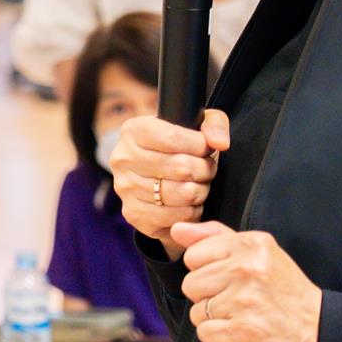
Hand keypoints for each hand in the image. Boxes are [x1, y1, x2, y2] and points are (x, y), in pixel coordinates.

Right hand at [111, 110, 229, 257]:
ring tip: (197, 185)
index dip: (199, 146)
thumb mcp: (196, 124)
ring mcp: (125, 188)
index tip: (206, 149)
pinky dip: (191, 213)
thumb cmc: (177, 146)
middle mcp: (123, 159)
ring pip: (182, 194)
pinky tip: (188, 203)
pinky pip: (176, 218)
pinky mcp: (132, 214)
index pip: (171, 138)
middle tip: (205, 170)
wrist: (154, 171)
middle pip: (181, 167)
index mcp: (133, 131)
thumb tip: (219, 142)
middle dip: (204, 170)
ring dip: (200, 192)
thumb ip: (214, 124)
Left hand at [171, 221, 321, 341]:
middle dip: (209, 296)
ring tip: (242, 316)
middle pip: (190, 284)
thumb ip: (215, 237)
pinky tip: (242, 332)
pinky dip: (220, 339)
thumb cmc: (284, 291)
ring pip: (196, 311)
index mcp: (250, 245)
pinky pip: (205, 334)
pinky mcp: (242, 330)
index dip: (207, 271)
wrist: (320, 331)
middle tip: (239, 300)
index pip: (193, 255)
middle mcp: (246, 269)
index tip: (231, 278)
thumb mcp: (257, 251)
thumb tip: (177, 229)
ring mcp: (244, 301)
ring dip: (215, 319)